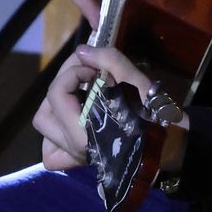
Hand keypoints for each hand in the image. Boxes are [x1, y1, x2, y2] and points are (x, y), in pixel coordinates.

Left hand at [34, 43, 183, 171]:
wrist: (168, 144)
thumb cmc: (154, 116)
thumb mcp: (137, 82)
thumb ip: (109, 60)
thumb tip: (82, 51)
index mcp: (84, 133)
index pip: (57, 94)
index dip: (72, 73)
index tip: (94, 70)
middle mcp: (74, 148)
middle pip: (43, 111)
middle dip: (60, 86)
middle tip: (83, 77)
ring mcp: (74, 155)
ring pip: (44, 130)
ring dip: (52, 108)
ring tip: (75, 95)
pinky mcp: (78, 159)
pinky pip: (53, 154)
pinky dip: (54, 138)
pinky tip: (70, 122)